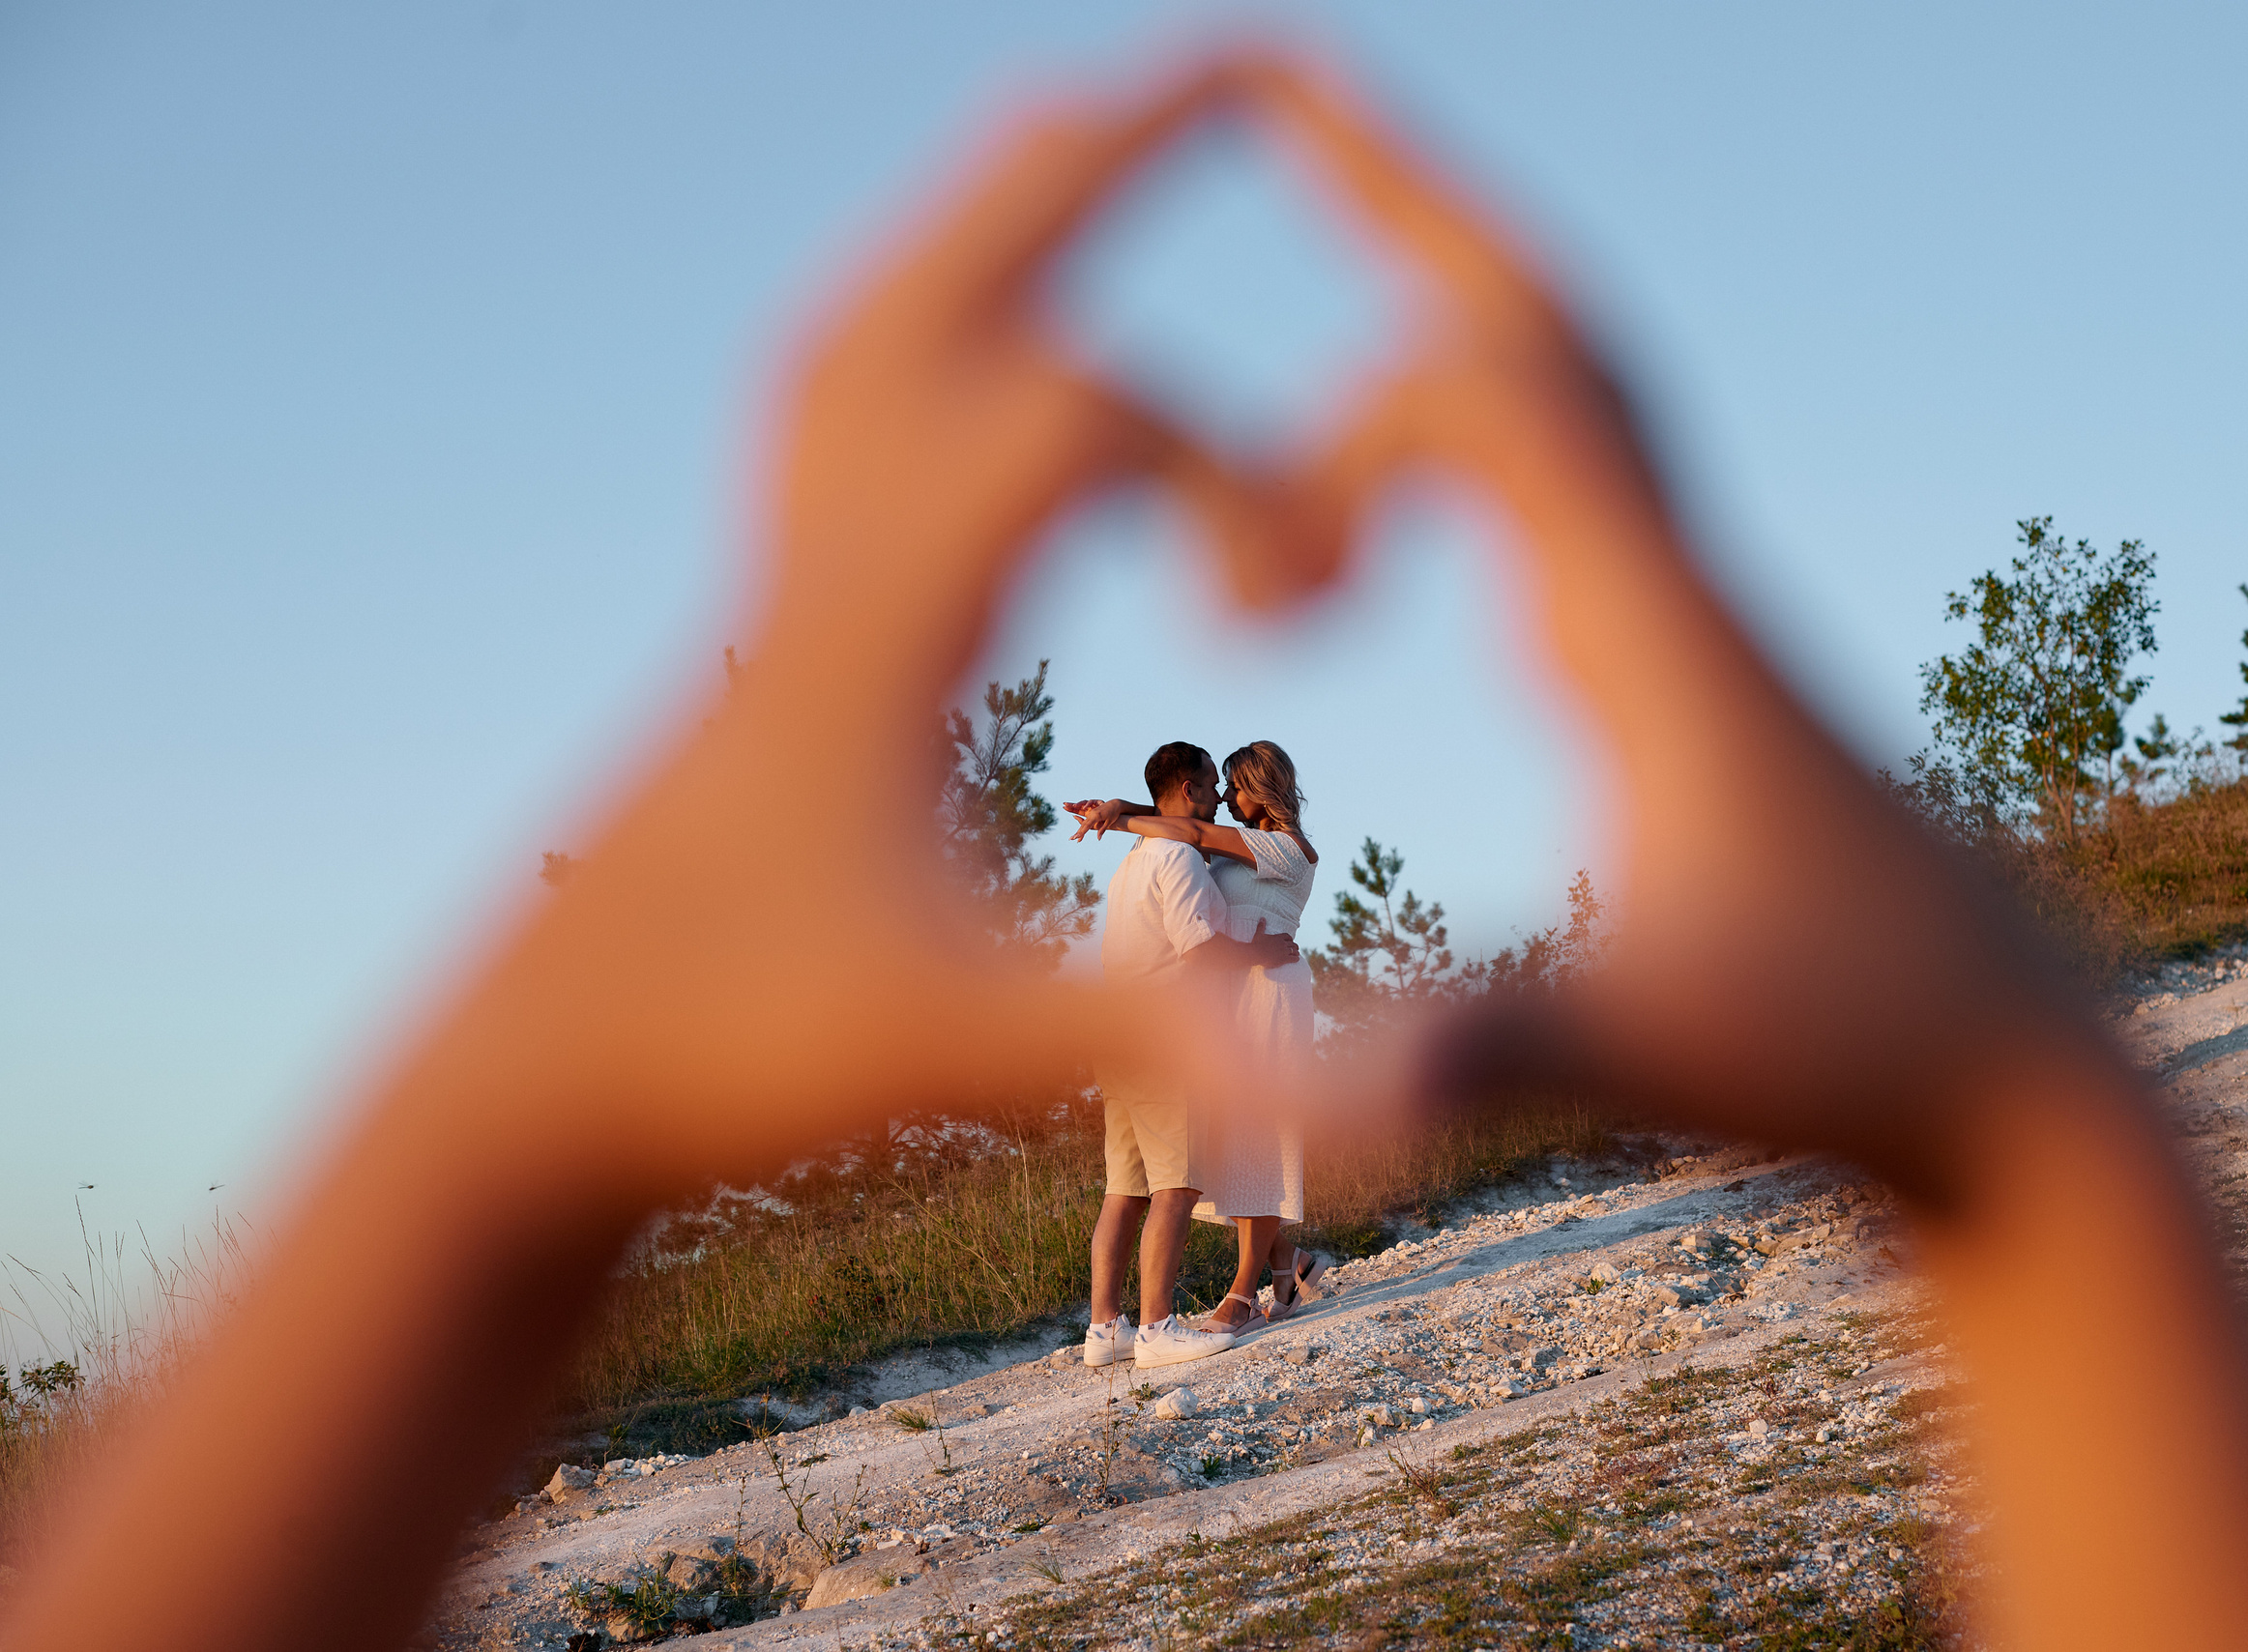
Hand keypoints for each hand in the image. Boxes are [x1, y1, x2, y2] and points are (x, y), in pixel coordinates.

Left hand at [3, 59, 1302, 1651]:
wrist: (533, 1073)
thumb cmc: (733, 1055)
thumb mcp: (956, 1046)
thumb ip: (1151, 1037)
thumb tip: (1365, 1089)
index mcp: (885, 607)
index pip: (1088, 412)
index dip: (1236, 473)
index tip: (1288, 613)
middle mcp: (820, 545)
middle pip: (961, 276)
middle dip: (1111, 163)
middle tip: (1242, 58)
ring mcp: (778, 566)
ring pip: (878, 316)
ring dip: (999, 214)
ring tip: (1093, 127)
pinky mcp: (763, 610)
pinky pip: (839, 402)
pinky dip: (924, 321)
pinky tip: (961, 337)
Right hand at [1249, 930, 1301, 967]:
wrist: (1255, 954)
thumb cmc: (1256, 944)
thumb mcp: (1259, 934)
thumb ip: (1261, 926)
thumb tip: (1262, 918)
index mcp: (1278, 937)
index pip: (1288, 936)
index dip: (1290, 939)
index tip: (1291, 941)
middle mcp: (1283, 943)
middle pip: (1292, 944)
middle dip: (1294, 946)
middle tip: (1295, 949)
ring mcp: (1284, 951)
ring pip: (1294, 951)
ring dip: (1296, 952)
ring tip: (1297, 954)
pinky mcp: (1284, 959)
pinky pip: (1294, 958)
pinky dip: (1296, 958)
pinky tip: (1297, 959)